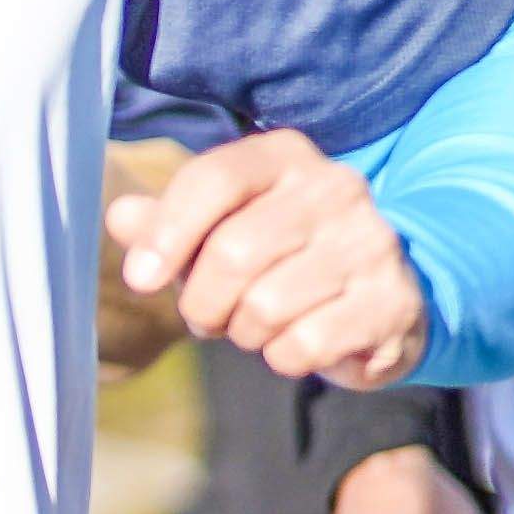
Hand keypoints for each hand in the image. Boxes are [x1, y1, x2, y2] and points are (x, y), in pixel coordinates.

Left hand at [108, 128, 429, 388]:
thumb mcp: (217, 230)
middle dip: (201, 302)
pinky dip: (283, 357)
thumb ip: (164, 223)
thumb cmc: (278, 257)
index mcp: (284, 156)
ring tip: (256, 326)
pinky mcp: (392, 301)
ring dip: (243, 333)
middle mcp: (337, 188)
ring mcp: (372, 243)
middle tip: (207, 317)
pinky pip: (304, 345)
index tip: (140, 278)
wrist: (378, 295)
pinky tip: (298, 342)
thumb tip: (121, 215)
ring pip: (265, 306)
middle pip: (232, 252)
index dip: (165, 234)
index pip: (212, 179)